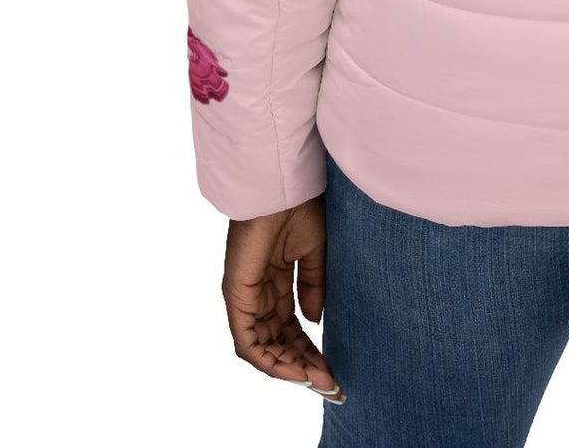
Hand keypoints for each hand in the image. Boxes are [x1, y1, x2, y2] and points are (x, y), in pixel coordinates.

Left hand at [222, 199, 343, 402]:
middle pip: (277, 341)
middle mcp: (256, 292)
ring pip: (262, 347)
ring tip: (317, 379)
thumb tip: (313, 322)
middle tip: (329, 382)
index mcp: (274, 279)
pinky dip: (270, 360)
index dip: (309, 348)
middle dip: (302, 364)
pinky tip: (296, 370)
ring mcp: (244, 296)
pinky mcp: (236, 296)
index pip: (289, 325)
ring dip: (289, 368)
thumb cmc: (300, 208)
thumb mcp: (315, 253)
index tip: (332, 366)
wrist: (284, 186)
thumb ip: (312, 287)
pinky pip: (247, 341)